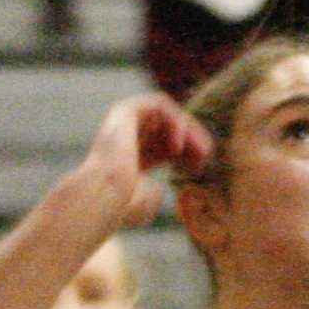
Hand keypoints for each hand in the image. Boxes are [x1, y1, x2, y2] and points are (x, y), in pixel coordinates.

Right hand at [81, 94, 213, 228]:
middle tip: (206, 156)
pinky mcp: (124, 111)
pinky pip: (159, 104)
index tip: (197, 168)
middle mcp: (128, 136)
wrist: (102, 195)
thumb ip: (153, 194)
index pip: (169, 144)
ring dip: (189, 130)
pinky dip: (175, 121)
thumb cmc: (122, 205)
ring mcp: (124, 121)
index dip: (189, 152)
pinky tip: (177, 147)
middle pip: (171, 127)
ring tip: (200, 151)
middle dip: (193, 140)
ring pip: (169, 113)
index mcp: (134, 155)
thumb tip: (159, 192)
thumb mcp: (146, 200)